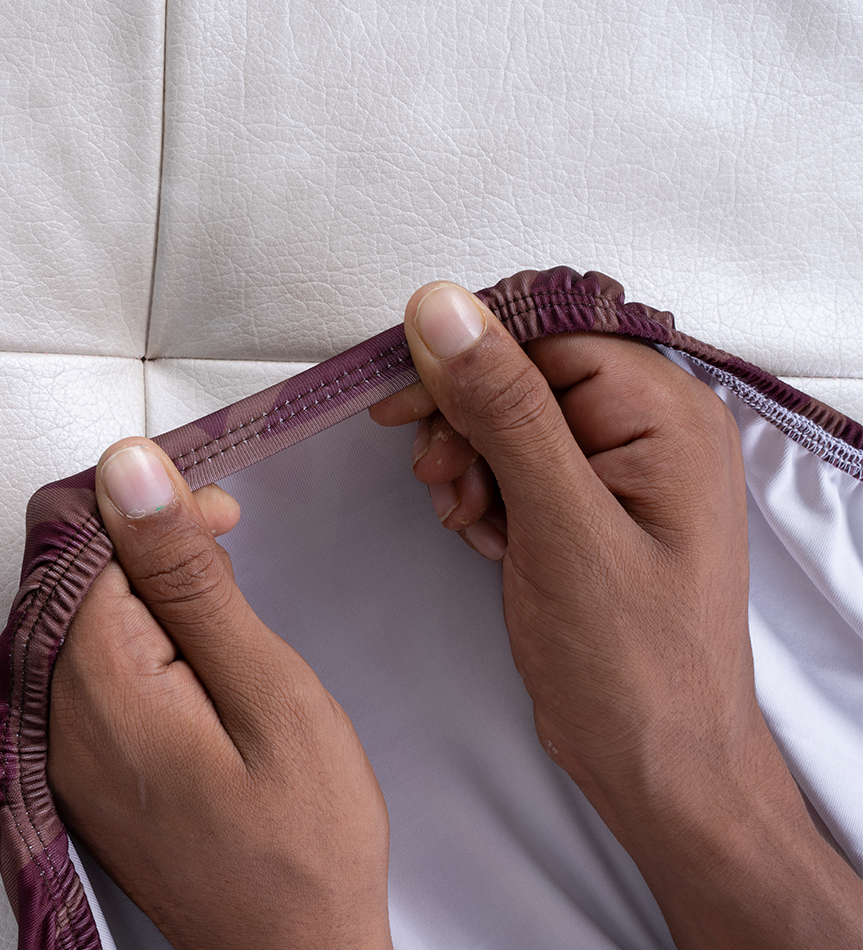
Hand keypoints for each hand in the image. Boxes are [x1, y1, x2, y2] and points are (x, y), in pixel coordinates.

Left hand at [47, 439, 392, 949]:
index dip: (153, 511)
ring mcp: (63, 746)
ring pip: (87, 613)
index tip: (220, 519)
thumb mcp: (267, 691)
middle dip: (155, 546)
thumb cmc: (303, 838)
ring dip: (156, 590)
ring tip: (226, 615)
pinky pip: (94, 663)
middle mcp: (57, 715)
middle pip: (78, 574)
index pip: (85, 541)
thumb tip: (127, 474)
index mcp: (97, 685)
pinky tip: (196, 652)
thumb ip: (188, 579)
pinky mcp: (85, 763)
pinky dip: (146, 635)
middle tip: (233, 559)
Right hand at [371, 282, 860, 949]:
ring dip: (469, 464)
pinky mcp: (589, 505)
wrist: (655, 764)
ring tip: (466, 518)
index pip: (546, 336)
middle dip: (466, 425)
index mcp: (666, 412)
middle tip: (441, 478)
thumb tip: (444, 308)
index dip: (468, 361)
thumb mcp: (561, 526)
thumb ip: (505, 409)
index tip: (405, 402)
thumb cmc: (632, 661)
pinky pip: (517, 467)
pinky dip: (485, 495)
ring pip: (510, 423)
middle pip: (524, 377)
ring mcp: (620, 469)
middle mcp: (649, 428)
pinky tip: (483, 536)